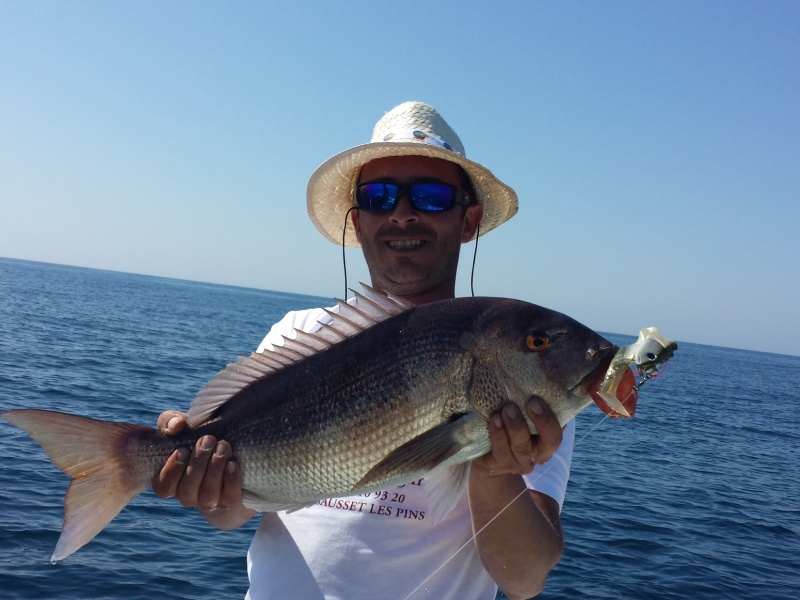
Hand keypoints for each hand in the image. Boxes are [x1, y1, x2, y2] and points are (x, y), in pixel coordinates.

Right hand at [152, 411, 253, 528]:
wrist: (232, 451)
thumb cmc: (198, 438)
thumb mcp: (182, 427)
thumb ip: (171, 422)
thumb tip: (177, 426)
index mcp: (171, 481)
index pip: (163, 487)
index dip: (171, 472)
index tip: (182, 450)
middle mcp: (188, 495)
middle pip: (187, 491)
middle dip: (198, 464)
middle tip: (208, 440)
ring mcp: (209, 502)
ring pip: (207, 496)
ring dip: (215, 469)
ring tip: (223, 446)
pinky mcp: (229, 501)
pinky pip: (229, 498)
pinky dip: (231, 481)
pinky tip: (233, 464)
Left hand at [472, 398, 562, 477]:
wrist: (486, 457)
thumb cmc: (509, 427)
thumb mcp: (522, 415)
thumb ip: (532, 399)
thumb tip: (539, 371)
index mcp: (547, 441)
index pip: (557, 433)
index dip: (549, 419)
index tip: (536, 401)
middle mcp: (536, 454)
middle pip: (548, 442)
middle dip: (541, 422)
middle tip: (529, 403)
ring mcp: (518, 462)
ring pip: (521, 446)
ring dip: (515, 426)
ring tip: (505, 410)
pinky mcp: (497, 465)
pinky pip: (500, 451)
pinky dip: (497, 434)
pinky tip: (494, 420)